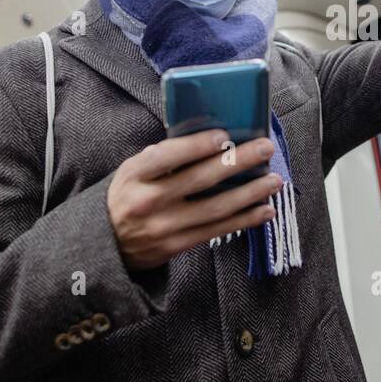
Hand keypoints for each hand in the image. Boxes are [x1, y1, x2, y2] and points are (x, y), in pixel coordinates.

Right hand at [108, 129, 280, 270]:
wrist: (107, 243)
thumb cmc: (129, 195)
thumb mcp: (133, 171)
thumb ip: (162, 157)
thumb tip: (208, 140)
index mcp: (134, 175)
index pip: (165, 156)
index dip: (195, 146)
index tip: (223, 135)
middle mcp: (147, 202)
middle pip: (198, 180)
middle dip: (236, 162)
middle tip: (264, 149)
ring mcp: (163, 227)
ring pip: (214, 209)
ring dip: (249, 193)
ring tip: (274, 181)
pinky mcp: (176, 246)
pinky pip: (216, 231)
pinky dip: (244, 220)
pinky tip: (265, 210)